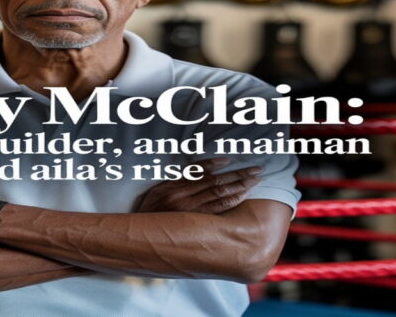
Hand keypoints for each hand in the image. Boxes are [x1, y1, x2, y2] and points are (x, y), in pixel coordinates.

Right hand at [135, 158, 260, 213]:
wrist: (140, 235)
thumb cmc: (151, 211)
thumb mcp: (158, 190)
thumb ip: (176, 180)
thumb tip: (200, 170)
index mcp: (172, 186)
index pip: (198, 171)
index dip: (215, 164)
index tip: (230, 160)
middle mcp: (181, 197)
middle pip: (214, 182)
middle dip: (236, 174)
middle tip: (255, 169)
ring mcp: (189, 212)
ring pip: (219, 195)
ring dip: (239, 186)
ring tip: (254, 180)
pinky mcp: (195, 224)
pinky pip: (217, 210)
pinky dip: (231, 201)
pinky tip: (242, 195)